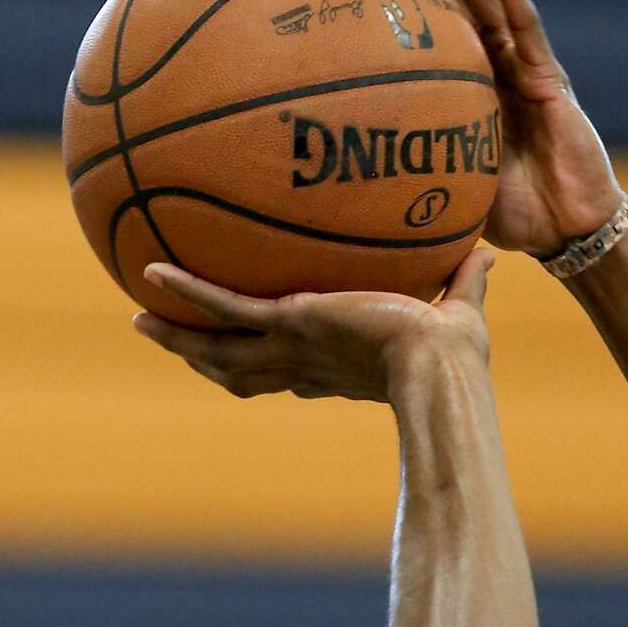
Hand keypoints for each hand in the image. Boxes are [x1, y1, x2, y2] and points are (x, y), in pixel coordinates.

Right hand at [134, 247, 494, 403]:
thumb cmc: (458, 356)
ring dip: (180, 339)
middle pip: (242, 370)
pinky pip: (225, 308)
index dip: (273, 370)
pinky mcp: (289, 326)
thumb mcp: (461, 311)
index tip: (258, 358)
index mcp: (338, 369)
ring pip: (220, 351)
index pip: (296, 374)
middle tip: (174, 343)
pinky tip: (151, 270)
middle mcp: (307, 364)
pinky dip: (187, 292)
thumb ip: (466, 283)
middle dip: (206, 360)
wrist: (439, 365)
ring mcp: (292, 348)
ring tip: (140, 321)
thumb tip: (487, 253)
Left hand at [363, 0, 623, 257]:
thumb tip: (353, 193)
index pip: (423, 23)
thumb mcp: (451, 194)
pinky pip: (527, 29)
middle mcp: (491, 63)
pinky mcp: (550, 79)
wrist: (568, 233)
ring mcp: (521, 66)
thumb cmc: (515, 216)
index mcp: (464, 86)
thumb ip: (416, 178)